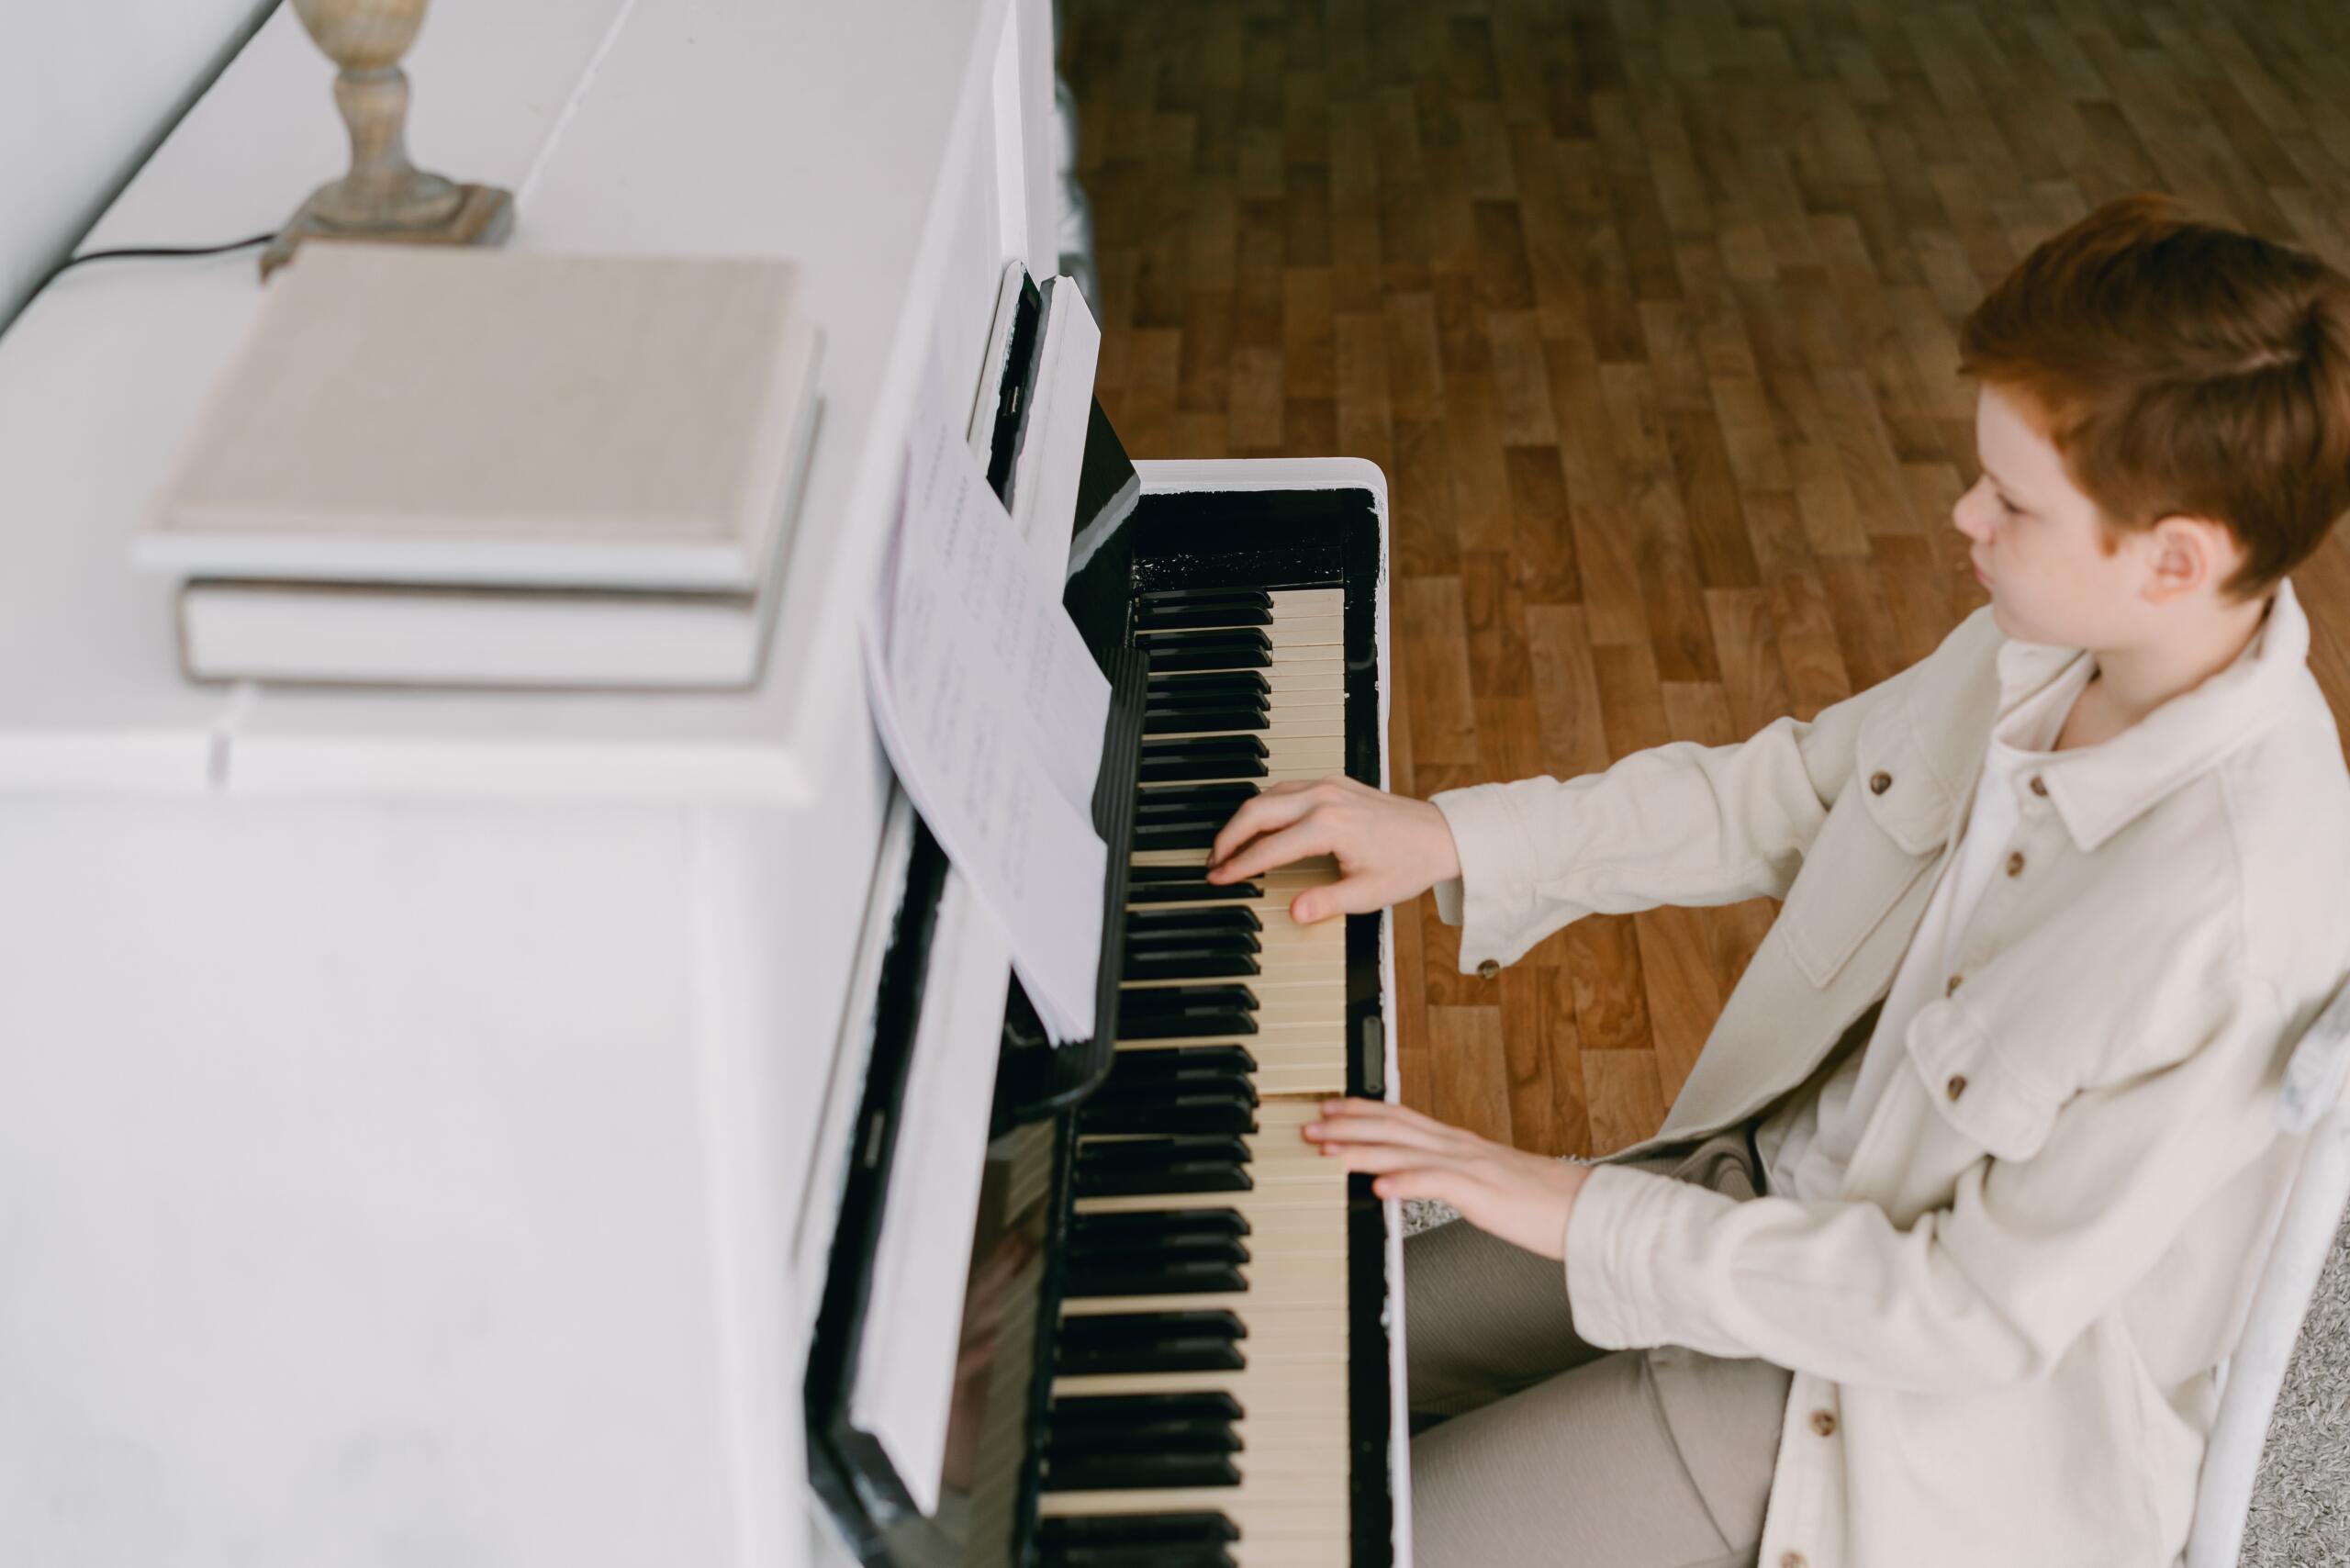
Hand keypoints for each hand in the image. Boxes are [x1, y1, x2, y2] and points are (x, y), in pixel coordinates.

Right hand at [1204, 775, 1461, 924]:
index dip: (1239, 866)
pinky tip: (1258, 824)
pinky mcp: (1333, 783)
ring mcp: (1328, 786)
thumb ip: (1327, 902)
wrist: (1440, 835)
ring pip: (1268, 795)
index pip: (1269, 848)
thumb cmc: (1409, 862)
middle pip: (1256, 811)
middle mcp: (1324, 799)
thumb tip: (1294, 911)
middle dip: (1228, 837)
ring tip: (1229, 847)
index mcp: (1330, 826)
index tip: (1219, 878)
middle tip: (1213, 862)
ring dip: (1243, 819)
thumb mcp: (1369, 893)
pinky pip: (1285, 788)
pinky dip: (1264, 806)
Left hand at [1302, 1098, 1590, 1259]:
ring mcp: (1471, 1165)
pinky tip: (1378, 1188)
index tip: (1328, 1110)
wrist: (1588, 1211)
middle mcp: (1460, 1146)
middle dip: (1346, 1125)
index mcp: (1460, 1144)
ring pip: (1405, 1149)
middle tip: (1309, 1127)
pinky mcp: (1483, 1192)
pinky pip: (1436, 1183)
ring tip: (1327, 1153)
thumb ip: (1450, 1178)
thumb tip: (1415, 1182)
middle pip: (1393, 1126)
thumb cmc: (1541, 1204)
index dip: (1361, 1110)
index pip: (1401, 1116)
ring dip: (1360, 1149)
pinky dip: (1404, 1181)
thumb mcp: (1485, 1186)